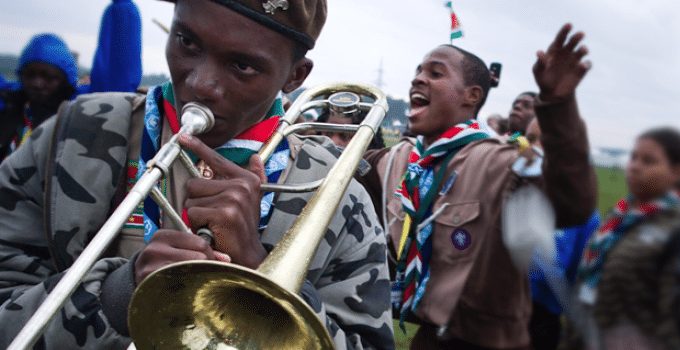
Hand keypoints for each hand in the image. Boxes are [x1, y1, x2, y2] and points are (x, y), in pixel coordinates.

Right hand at [134, 230, 229, 284]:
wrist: (138, 282)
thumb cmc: (162, 265)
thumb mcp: (177, 250)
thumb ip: (200, 250)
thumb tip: (226, 258)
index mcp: (163, 236)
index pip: (200, 242)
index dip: (210, 254)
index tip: (209, 262)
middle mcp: (155, 249)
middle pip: (199, 256)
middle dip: (206, 265)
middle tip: (203, 272)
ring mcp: (152, 267)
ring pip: (194, 270)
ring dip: (199, 276)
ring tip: (193, 279)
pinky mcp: (152, 283)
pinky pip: (182, 285)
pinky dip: (188, 286)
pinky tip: (185, 287)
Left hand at [179, 133, 267, 268]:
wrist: (247, 255)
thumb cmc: (243, 229)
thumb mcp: (252, 200)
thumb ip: (254, 177)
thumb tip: (256, 158)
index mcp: (246, 179)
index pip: (216, 159)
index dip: (197, 146)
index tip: (183, 136)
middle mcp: (242, 185)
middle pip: (195, 183)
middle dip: (197, 201)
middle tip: (212, 215)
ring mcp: (234, 198)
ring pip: (191, 199)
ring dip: (197, 215)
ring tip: (213, 223)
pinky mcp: (224, 212)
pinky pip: (193, 212)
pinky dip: (197, 224)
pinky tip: (212, 230)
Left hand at [533, 23, 591, 102]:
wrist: (552, 93)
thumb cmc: (543, 79)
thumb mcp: (538, 72)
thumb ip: (539, 62)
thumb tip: (539, 52)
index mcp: (556, 50)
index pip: (561, 38)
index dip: (565, 31)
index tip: (569, 25)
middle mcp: (567, 52)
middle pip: (574, 41)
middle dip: (577, 37)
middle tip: (580, 34)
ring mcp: (575, 60)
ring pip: (582, 51)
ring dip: (583, 49)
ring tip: (582, 50)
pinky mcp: (581, 70)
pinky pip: (586, 65)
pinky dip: (585, 64)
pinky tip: (582, 65)